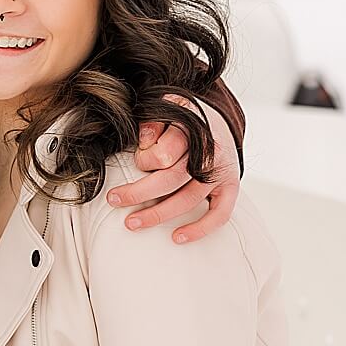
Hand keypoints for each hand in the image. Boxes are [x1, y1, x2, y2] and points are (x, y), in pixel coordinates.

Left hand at [110, 94, 239, 244]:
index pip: (163, 155)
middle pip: (171, 179)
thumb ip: (153, 121)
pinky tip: (177, 237)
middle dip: (138, 193)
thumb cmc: (183, 118)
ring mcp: (222, 173)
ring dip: (158, 214)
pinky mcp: (230, 189)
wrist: (216, 122)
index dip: (144, 160)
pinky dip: (200, 229)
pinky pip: (219, 215)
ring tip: (132, 223)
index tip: (136, 162)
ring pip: (188, 199)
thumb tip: (144, 141)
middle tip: (114, 200)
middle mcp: (211, 154)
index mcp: (194, 130)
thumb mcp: (166, 108)